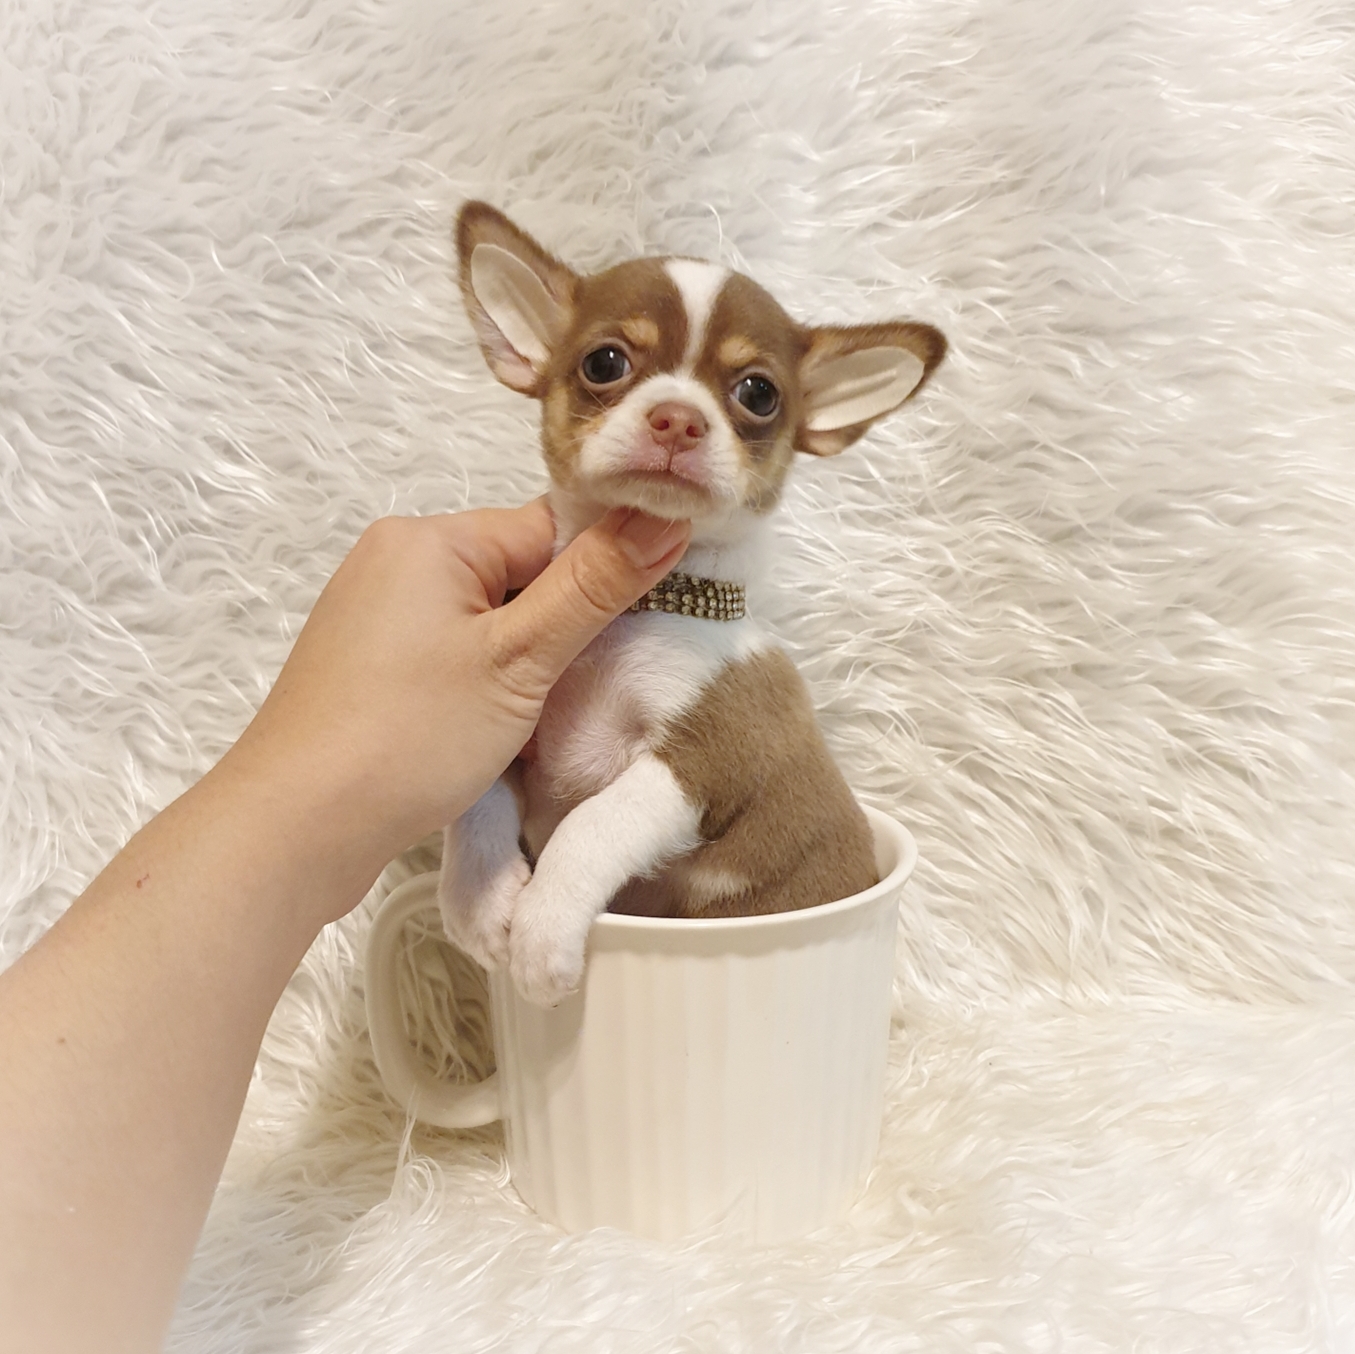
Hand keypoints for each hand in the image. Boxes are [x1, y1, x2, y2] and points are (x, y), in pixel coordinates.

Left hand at [218, 500, 688, 922]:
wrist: (295, 830)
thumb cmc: (408, 737)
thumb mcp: (520, 658)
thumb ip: (596, 585)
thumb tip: (667, 515)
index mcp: (431, 537)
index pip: (551, 528)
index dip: (603, 575)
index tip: (641, 629)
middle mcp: (396, 559)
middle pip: (519, 573)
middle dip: (561, 628)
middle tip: (585, 687)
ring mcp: (375, 614)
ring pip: (488, 619)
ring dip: (526, 663)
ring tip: (536, 719)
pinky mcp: (367, 665)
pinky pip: (451, 652)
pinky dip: (484, 684)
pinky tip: (493, 731)